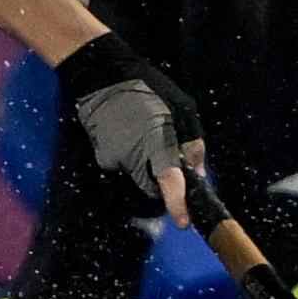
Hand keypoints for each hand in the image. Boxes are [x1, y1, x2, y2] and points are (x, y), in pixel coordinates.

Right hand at [59, 30, 211, 229]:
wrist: (100, 76)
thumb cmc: (147, 88)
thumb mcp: (183, 108)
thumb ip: (192, 142)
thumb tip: (197, 170)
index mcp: (156, 143)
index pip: (169, 183)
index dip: (177, 206)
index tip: (184, 222)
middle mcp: (133, 157)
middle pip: (153, 187)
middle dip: (163, 181)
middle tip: (167, 156)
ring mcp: (114, 159)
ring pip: (139, 176)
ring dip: (146, 165)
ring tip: (144, 133)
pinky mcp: (102, 157)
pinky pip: (123, 165)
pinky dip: (130, 155)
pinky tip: (128, 132)